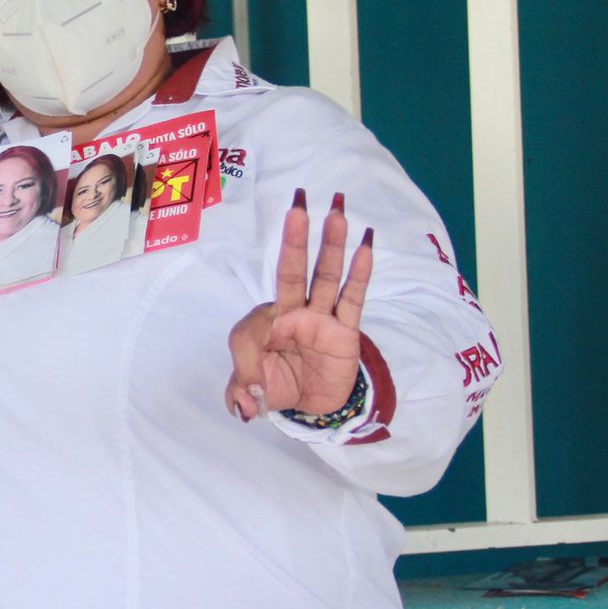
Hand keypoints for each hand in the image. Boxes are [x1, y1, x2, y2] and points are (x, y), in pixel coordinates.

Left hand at [226, 191, 373, 420]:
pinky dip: (360, 274)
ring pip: (326, 277)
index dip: (248, 359)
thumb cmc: (278, 383)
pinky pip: (353, 300)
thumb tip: (246, 407)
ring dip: (331, 245)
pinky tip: (367, 245)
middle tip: (299, 201)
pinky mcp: (346, 331)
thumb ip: (242, 389)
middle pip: (292, 270)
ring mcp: (321, 319)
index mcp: (265, 323)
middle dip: (295, 238)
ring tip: (337, 211)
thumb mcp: (251, 389)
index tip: (254, 396)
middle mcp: (293, 313)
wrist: (312, 404)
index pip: (252, 325)